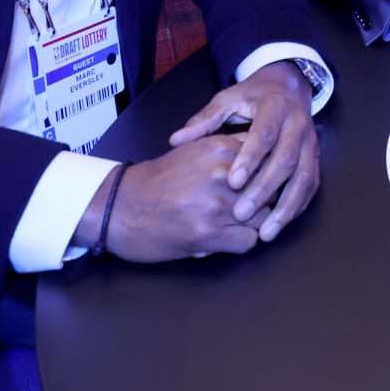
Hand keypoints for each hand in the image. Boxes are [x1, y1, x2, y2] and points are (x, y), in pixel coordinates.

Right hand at [98, 132, 263, 260]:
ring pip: (263, 217)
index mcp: (221, 147)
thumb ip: (228, 153)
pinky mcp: (210, 234)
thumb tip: (264, 160)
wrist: (119, 207)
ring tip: (234, 224)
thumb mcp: (194, 151)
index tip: (261, 183)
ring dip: (252, 223)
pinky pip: (249, 241)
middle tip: (248, 209)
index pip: (267, 159)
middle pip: (270, 189)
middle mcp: (223, 173)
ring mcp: (218, 204)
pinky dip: (240, 243)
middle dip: (263, 200)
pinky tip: (224, 239)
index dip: (267, 175)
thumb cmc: (156, 181)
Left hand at [169, 61, 319, 242]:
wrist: (288, 85)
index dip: (249, 159)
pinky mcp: (315, 158)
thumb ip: (204, 121)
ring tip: (266, 233)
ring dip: (286, 207)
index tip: (231, 182)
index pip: (263, 135)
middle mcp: (298, 125)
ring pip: (304, 178)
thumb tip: (175, 140)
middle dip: (264, 189)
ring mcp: (311, 143)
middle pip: (286, 159)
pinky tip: (281, 224)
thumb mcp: (227, 100)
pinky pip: (311, 186)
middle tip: (241, 213)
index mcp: (275, 107)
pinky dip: (298, 207)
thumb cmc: (252, 97)